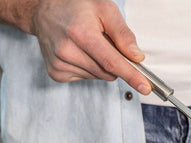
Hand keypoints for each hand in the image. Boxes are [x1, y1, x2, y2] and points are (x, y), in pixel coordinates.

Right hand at [31, 0, 151, 93]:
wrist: (44, 11)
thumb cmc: (77, 8)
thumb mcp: (105, 9)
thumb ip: (123, 33)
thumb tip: (137, 57)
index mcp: (81, 33)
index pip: (112, 62)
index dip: (131, 76)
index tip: (145, 87)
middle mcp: (67, 50)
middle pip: (109, 72)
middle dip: (115, 62)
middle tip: (105, 43)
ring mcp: (60, 64)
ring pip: (99, 77)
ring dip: (101, 65)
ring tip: (89, 45)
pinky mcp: (56, 73)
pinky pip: (86, 79)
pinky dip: (89, 69)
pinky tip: (80, 53)